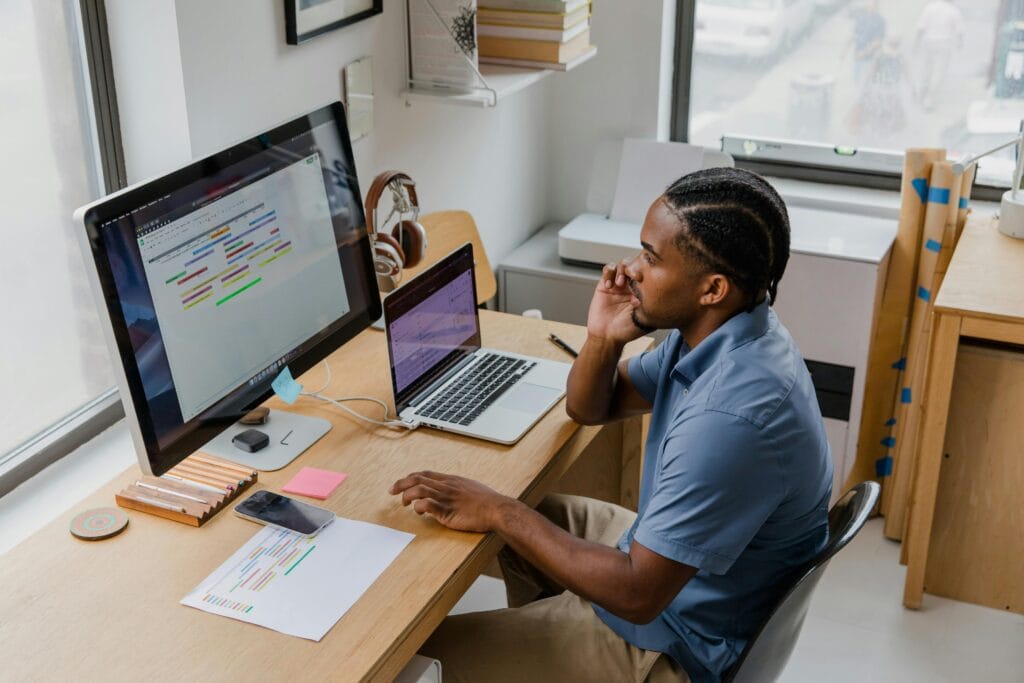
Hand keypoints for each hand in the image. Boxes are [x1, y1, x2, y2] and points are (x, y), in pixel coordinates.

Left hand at [389, 471, 509, 532]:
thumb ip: (457, 489)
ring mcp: (446, 498)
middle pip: (418, 478)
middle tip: (391, 490)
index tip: (401, 482)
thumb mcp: (470, 488)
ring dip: (407, 495)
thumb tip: (449, 492)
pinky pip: (427, 504)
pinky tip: (418, 511)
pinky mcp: (447, 511)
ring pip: (419, 489)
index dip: (411, 477)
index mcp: (451, 480)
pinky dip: (419, 506)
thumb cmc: (487, 501)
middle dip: (401, 483)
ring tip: (404, 503)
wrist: (497, 509)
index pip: (425, 473)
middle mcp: (446, 486)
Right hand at [586, 258, 644, 344]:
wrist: (607, 336)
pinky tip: (609, 286)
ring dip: (623, 270)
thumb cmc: (627, 330)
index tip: (646, 280)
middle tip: (636, 277)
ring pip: (624, 264)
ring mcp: (619, 284)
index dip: (649, 272)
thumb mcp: (645, 319)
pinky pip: (608, 269)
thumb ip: (650, 306)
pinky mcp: (605, 284)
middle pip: (637, 265)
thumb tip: (652, 291)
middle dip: (636, 267)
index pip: (650, 274)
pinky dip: (609, 273)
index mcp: (644, 292)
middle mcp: (632, 286)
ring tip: (620, 283)